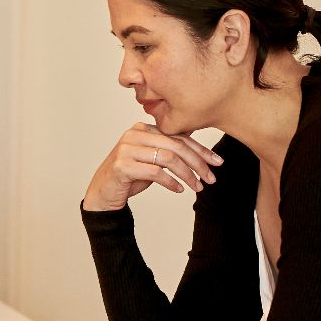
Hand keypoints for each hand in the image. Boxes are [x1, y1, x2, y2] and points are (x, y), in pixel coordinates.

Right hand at [81, 123, 222, 211]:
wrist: (103, 192)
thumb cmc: (130, 176)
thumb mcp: (153, 160)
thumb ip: (170, 150)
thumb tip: (200, 149)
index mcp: (143, 128)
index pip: (178, 136)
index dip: (200, 150)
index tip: (216, 162)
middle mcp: (134, 134)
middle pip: (175, 146)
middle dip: (197, 163)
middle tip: (211, 178)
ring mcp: (127, 149)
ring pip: (168, 158)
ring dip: (187, 175)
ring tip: (197, 187)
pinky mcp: (122, 165)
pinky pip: (155, 172)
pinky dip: (171, 182)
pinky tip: (179, 190)